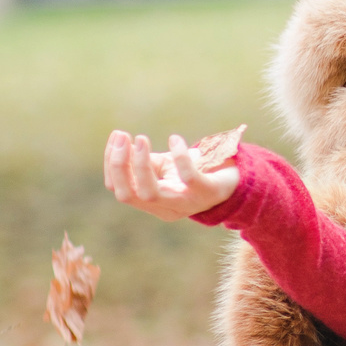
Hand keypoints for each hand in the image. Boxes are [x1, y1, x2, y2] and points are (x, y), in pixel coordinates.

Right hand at [104, 129, 239, 221]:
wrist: (232, 178)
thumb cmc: (194, 171)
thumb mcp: (163, 166)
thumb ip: (142, 160)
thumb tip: (120, 144)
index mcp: (152, 202)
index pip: (119, 190)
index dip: (112, 165)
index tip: (116, 137)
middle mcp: (166, 208)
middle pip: (128, 195)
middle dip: (120, 165)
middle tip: (123, 137)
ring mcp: (186, 204)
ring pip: (150, 193)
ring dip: (140, 165)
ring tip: (140, 139)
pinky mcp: (207, 193)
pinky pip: (188, 178)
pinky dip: (179, 157)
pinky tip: (175, 140)